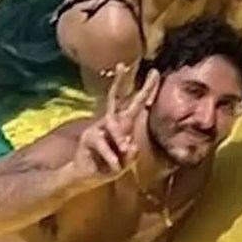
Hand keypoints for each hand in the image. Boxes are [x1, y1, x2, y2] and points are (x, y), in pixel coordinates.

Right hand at [71, 66, 158, 181]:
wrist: (87, 176)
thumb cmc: (110, 166)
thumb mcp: (126, 162)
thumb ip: (131, 154)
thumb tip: (130, 145)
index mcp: (123, 124)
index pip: (136, 103)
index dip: (146, 89)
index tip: (155, 72)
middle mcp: (110, 121)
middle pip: (116, 97)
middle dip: (120, 81)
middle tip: (122, 64)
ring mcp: (98, 127)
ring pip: (114, 127)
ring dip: (121, 142)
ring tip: (125, 153)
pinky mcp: (88, 137)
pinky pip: (105, 146)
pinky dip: (112, 158)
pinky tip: (114, 166)